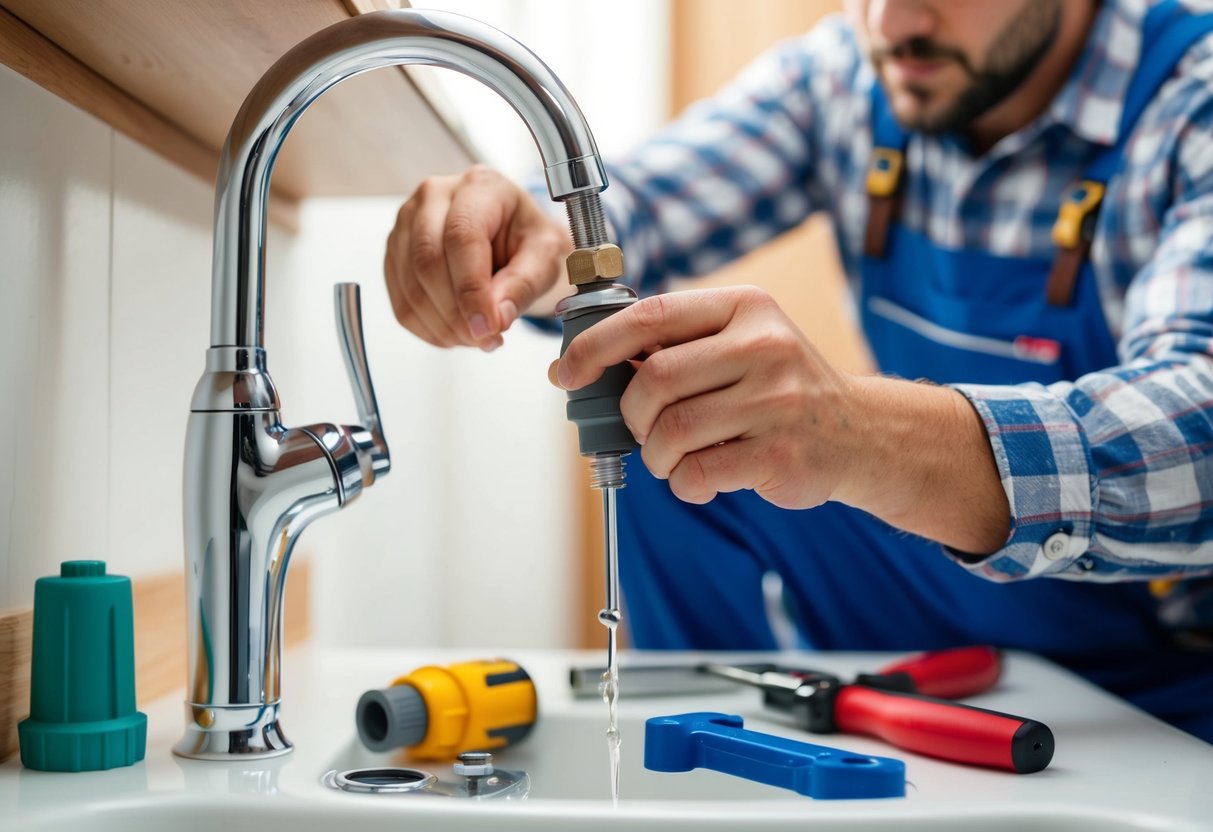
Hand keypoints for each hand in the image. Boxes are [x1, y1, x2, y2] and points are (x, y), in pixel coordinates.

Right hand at [385, 165, 570, 350]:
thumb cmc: (528, 240)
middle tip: (486, 339)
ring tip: (477, 337)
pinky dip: (429, 329)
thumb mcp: (545, 257)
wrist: (512, 240)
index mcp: (479, 187)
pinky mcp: (395, 253)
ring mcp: (407, 223)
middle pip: (428, 261)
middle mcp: (435, 196)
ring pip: (411, 287)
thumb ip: (524, 284)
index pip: (462, 237)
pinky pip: (401, 302)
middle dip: (456, 313)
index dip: (471, 290)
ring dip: (444, 326)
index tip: (488, 327)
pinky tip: (456, 332)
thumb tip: (498, 316)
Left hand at [555, 284, 1010, 552]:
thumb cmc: (781, 388)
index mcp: (744, 307)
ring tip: (675, 457)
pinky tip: (703, 477)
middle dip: (631, 415)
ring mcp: (775, 400)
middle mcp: (762, 345)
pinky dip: (685, 484)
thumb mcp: (740, 340)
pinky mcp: (779, 452)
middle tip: (643, 428)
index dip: (595, 346)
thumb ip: (677, 341)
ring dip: (658, 456)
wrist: (860, 433)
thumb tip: (588, 357)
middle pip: (652, 380)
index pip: (649, 316)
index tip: (568, 372)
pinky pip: (698, 474)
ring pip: (670, 432)